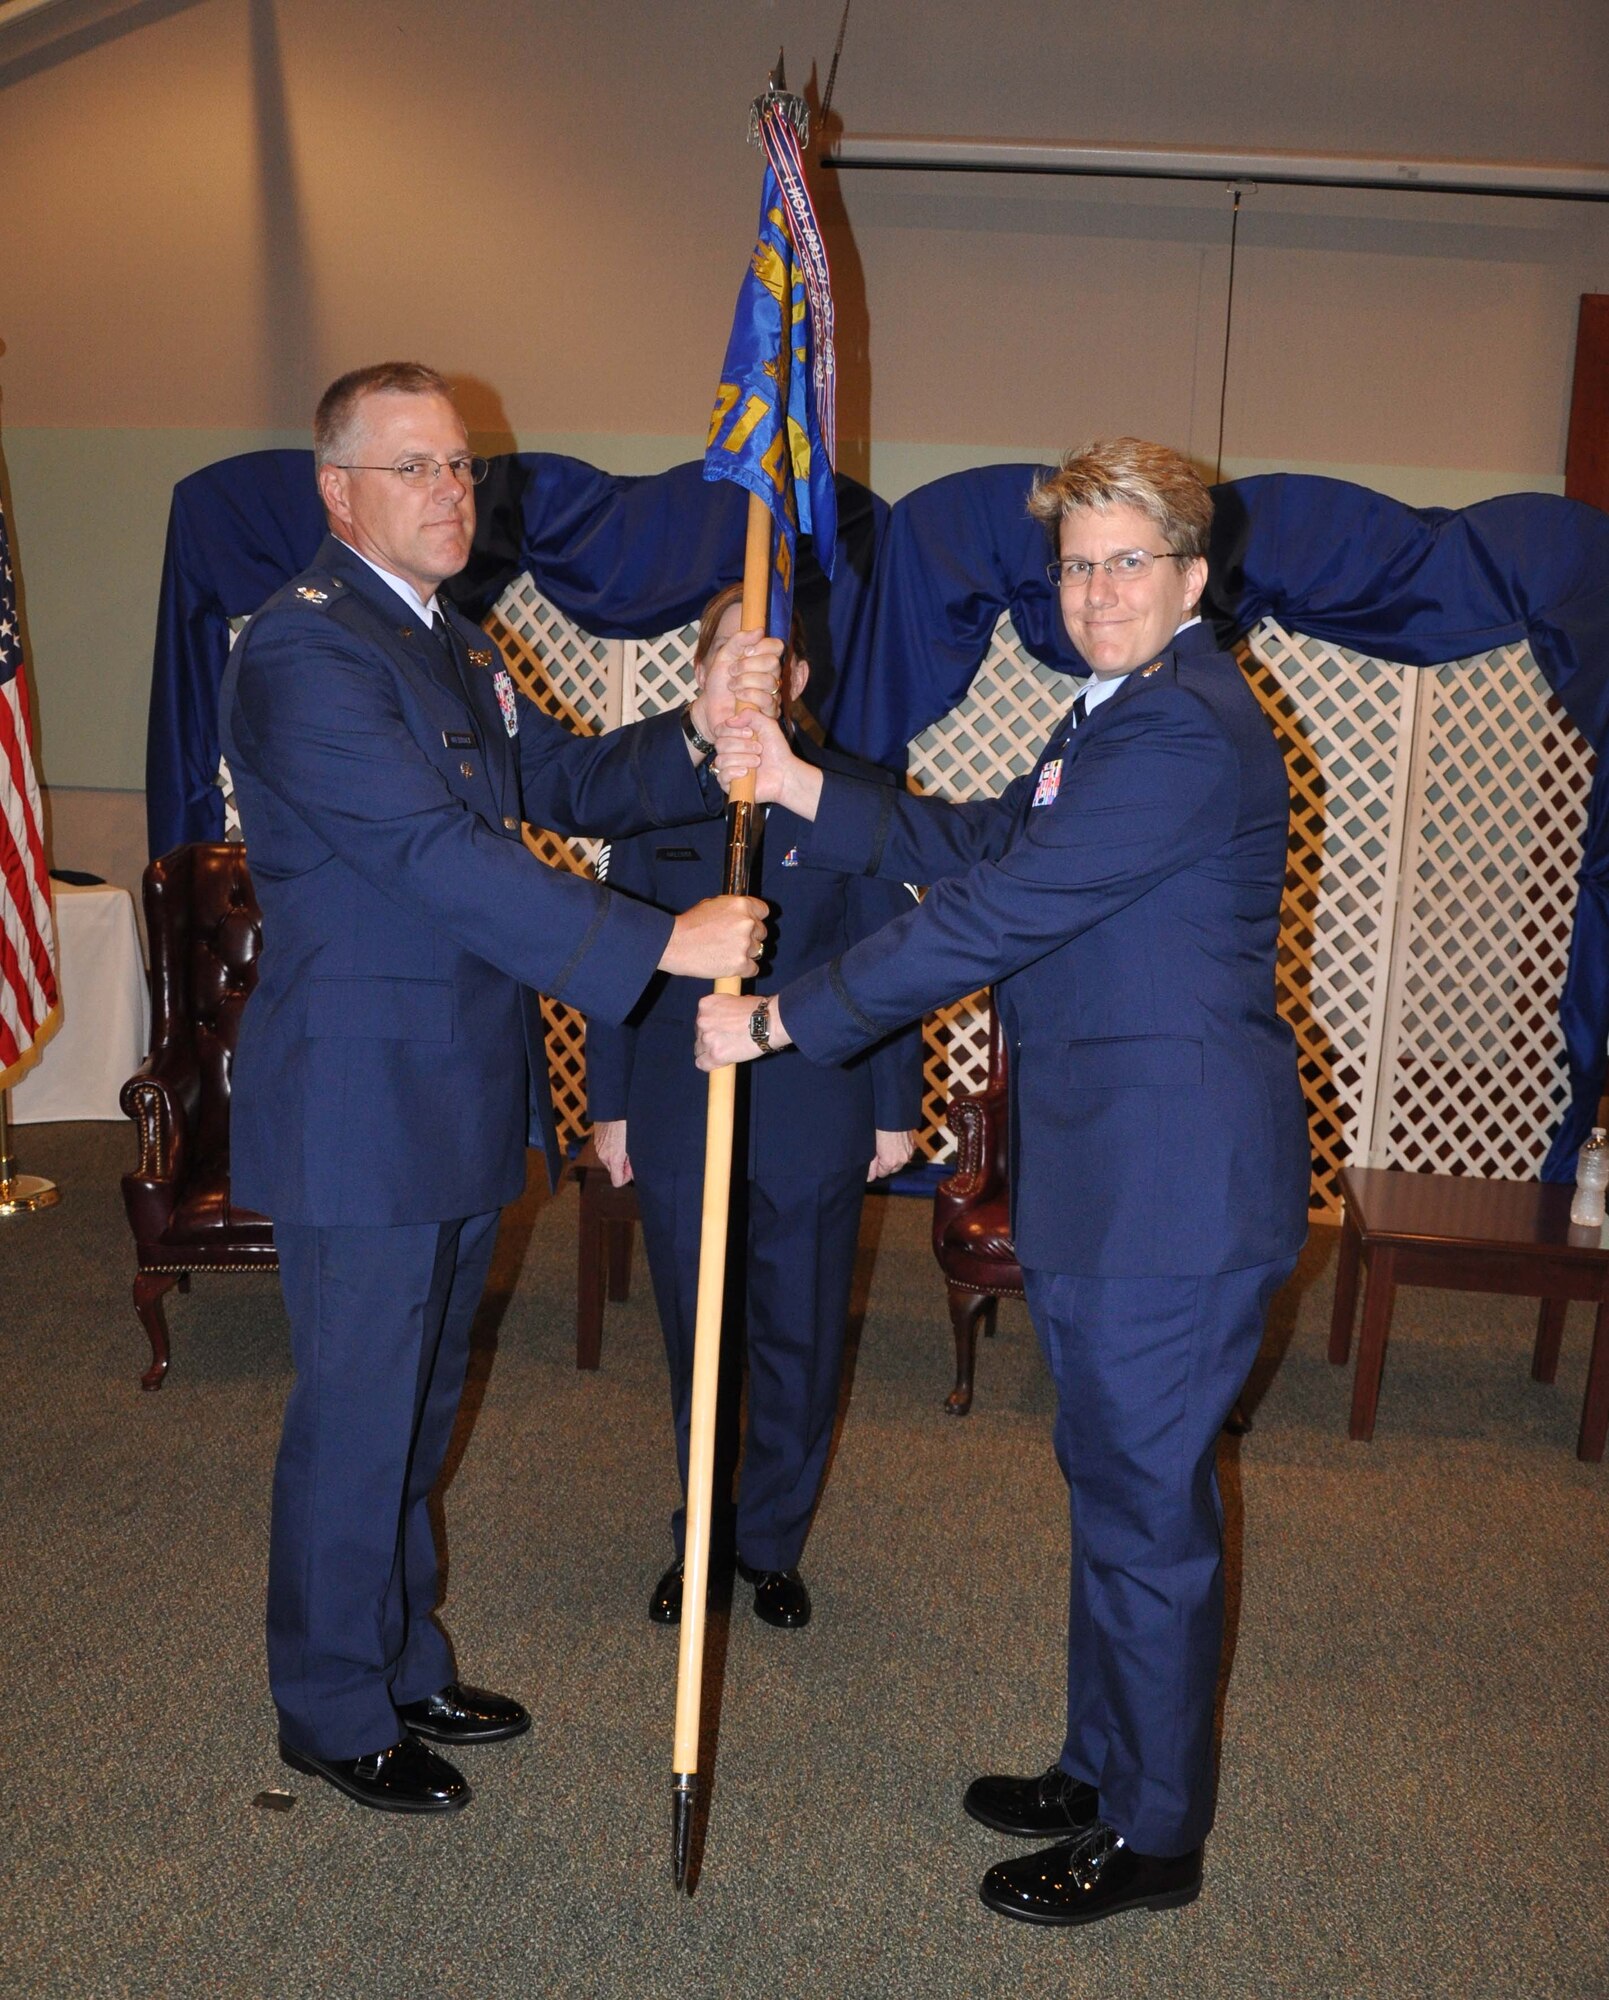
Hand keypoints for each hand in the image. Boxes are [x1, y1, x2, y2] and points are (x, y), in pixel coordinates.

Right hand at [593, 1118, 632, 1186]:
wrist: (613, 1108)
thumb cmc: (627, 1125)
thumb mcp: (634, 1146)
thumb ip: (633, 1162)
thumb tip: (634, 1174)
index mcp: (613, 1158)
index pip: (617, 1182)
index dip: (627, 1178)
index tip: (633, 1169)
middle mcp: (603, 1155)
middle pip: (614, 1170)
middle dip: (623, 1165)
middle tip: (632, 1153)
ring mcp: (598, 1148)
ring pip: (610, 1160)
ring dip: (618, 1156)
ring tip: (626, 1143)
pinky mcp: (597, 1141)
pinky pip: (606, 1151)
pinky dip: (613, 1149)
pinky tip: (619, 1137)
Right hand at [658, 896, 767, 979]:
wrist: (675, 944)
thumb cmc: (689, 924)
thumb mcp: (713, 904)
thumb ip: (733, 909)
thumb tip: (745, 913)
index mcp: (742, 905)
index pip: (764, 911)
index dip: (756, 919)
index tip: (750, 925)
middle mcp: (747, 923)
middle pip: (762, 932)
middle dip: (750, 937)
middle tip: (733, 942)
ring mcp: (745, 945)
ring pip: (758, 951)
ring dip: (746, 953)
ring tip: (727, 953)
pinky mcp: (740, 964)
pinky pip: (754, 969)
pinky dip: (744, 969)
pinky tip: (730, 965)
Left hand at [687, 629, 783, 748]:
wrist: (711, 708)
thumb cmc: (719, 684)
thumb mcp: (724, 656)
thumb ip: (739, 640)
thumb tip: (759, 630)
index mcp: (764, 659)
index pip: (777, 646)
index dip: (762, 646)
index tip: (745, 651)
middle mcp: (772, 676)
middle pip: (773, 663)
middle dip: (747, 666)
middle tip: (732, 672)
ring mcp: (773, 694)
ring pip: (770, 681)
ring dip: (745, 681)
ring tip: (732, 686)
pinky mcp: (770, 712)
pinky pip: (767, 700)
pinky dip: (748, 695)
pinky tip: (738, 697)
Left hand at [695, 992, 792, 1069]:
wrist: (767, 1023)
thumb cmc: (758, 1010)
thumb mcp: (735, 1000)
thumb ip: (723, 1010)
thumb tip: (724, 1018)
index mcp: (706, 1005)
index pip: (700, 1019)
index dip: (711, 1025)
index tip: (719, 1029)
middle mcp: (702, 1021)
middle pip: (699, 1034)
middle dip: (710, 1037)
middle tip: (725, 1040)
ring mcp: (707, 1039)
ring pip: (699, 1049)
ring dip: (709, 1050)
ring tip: (725, 1050)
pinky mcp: (715, 1055)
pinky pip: (702, 1064)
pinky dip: (708, 1064)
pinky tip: (717, 1062)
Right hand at [713, 712, 823, 819]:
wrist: (785, 773)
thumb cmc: (777, 750)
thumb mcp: (767, 725)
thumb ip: (750, 715)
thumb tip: (730, 720)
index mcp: (734, 737)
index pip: (720, 730)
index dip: (733, 730)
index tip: (751, 733)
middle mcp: (729, 752)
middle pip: (720, 744)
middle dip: (742, 745)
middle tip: (759, 748)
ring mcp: (727, 768)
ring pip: (721, 760)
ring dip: (742, 759)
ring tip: (757, 761)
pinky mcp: (729, 784)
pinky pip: (721, 776)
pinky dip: (734, 772)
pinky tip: (746, 772)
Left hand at [867, 1129, 915, 1182]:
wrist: (893, 1116)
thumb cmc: (880, 1129)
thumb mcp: (872, 1148)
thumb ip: (871, 1165)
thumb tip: (869, 1178)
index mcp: (890, 1162)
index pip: (882, 1174)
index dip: (876, 1167)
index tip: (874, 1159)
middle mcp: (901, 1160)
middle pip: (892, 1170)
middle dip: (886, 1163)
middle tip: (879, 1151)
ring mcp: (909, 1153)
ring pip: (900, 1162)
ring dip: (894, 1157)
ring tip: (886, 1146)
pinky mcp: (913, 1145)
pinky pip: (906, 1154)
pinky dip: (901, 1151)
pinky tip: (894, 1143)